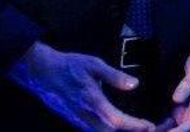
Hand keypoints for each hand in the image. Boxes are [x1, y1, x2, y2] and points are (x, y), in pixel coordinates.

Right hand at [8, 41, 154, 131]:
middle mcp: (84, 114)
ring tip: (135, 127)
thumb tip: (134, 84)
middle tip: (146, 127)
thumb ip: (114, 76)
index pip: (115, 120)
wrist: (42, 72)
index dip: (133, 125)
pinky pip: (92, 130)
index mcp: (91, 100)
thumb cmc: (69, 66)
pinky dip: (106, 130)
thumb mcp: (94, 64)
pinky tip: (116, 125)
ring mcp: (77, 119)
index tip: (147, 126)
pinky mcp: (73, 119)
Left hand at [154, 40, 189, 131]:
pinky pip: (171, 124)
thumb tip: (177, 99)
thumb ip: (188, 82)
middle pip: (188, 131)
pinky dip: (162, 128)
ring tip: (147, 130)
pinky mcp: (181, 110)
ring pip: (179, 129)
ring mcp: (189, 112)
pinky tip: (148, 128)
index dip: (179, 131)